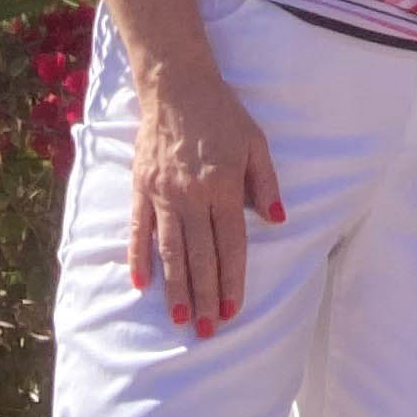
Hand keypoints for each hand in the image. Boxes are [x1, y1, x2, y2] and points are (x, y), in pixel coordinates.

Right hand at [129, 62, 283, 338]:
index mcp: (223, 186)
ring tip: (180, 318)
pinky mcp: (140, 187)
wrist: (176, 85)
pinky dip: (138, 257)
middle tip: (208, 330)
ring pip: (170, 250)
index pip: (230, 245)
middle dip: (205, 296)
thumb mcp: (255, 142)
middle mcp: (192, 196)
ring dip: (175, 287)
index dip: (232, 279)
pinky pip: (138, 229)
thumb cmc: (221, 114)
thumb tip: (278, 221)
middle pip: (200, 256)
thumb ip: (266, 183)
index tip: (233, 309)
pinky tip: (141, 284)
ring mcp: (163, 193)